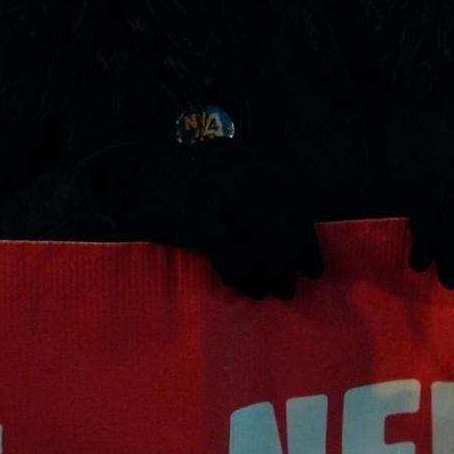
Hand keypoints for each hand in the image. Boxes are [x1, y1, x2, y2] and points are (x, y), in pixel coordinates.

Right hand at [121, 141, 323, 299]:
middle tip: (292, 289)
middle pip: (276, 225)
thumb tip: (296, 245)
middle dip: (287, 262)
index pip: (293, 202)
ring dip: (267, 272)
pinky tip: (247, 288)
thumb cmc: (196, 184)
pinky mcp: (198, 218)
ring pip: (255, 240)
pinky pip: (229, 252)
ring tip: (273, 292)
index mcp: (257, 161)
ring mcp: (219, 193)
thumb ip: (264, 197)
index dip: (306, 240)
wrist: (140, 179)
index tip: (314, 269)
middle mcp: (242, 173)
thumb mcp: (235, 174)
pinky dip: (240, 273)